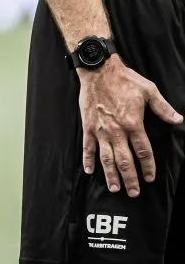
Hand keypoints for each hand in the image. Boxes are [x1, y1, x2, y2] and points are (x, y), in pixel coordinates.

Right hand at [79, 56, 182, 196]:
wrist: (98, 71)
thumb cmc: (124, 79)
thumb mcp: (149, 91)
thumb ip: (163, 108)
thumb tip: (178, 120)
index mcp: (133, 123)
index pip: (143, 151)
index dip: (148, 166)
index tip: (150, 177)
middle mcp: (116, 131)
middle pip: (124, 160)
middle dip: (130, 178)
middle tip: (134, 192)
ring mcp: (100, 130)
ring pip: (106, 158)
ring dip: (111, 175)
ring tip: (115, 188)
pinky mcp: (88, 127)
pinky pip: (88, 147)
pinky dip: (87, 160)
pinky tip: (89, 171)